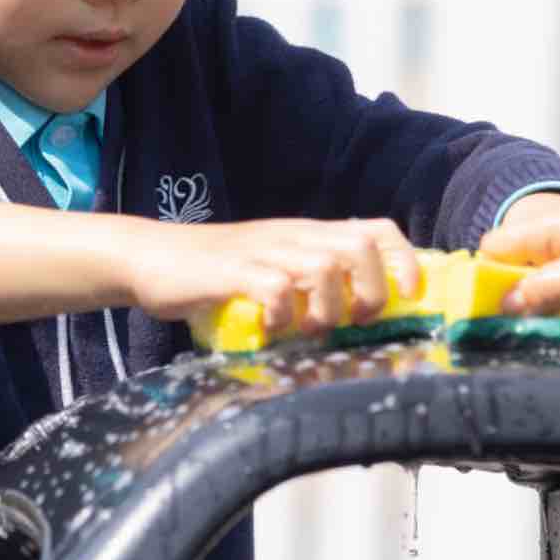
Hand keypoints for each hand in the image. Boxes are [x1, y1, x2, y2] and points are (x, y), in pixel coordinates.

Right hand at [125, 216, 424, 332]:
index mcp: (308, 236)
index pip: (376, 230)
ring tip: (309, 329)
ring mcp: (263, 253)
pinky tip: (273, 328)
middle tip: (354, 320)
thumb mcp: (273, 270)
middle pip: (360, 246)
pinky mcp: (232, 273)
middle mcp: (292, 238)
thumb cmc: (216, 274)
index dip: (405, 260)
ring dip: (328, 307)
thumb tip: (357, 321)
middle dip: (372, 289)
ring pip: (325, 268)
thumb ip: (309, 286)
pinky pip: (276, 290)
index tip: (409, 295)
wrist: (150, 258)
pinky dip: (284, 315)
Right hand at [479, 194, 559, 309]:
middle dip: (515, 290)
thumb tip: (503, 306)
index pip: (490, 249)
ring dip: (542, 292)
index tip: (499, 312)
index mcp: (543, 225)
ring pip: (537, 266)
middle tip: (530, 318)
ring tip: (557, 314)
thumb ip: (542, 291)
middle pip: (511, 259)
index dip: (487, 280)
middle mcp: (552, 225)